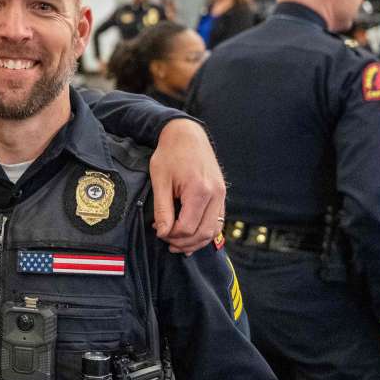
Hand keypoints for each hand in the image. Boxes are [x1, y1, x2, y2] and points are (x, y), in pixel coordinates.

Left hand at [149, 119, 225, 253]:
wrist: (187, 135)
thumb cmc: (170, 154)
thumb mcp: (159, 180)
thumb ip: (162, 209)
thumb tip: (163, 232)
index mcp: (199, 191)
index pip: (187, 227)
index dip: (171, 235)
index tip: (158, 232)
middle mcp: (215, 195)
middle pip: (203, 233)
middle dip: (184, 243)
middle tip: (167, 242)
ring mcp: (221, 195)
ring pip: (213, 231)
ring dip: (196, 242)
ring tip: (178, 244)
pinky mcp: (222, 195)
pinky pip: (217, 221)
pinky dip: (205, 232)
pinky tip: (191, 235)